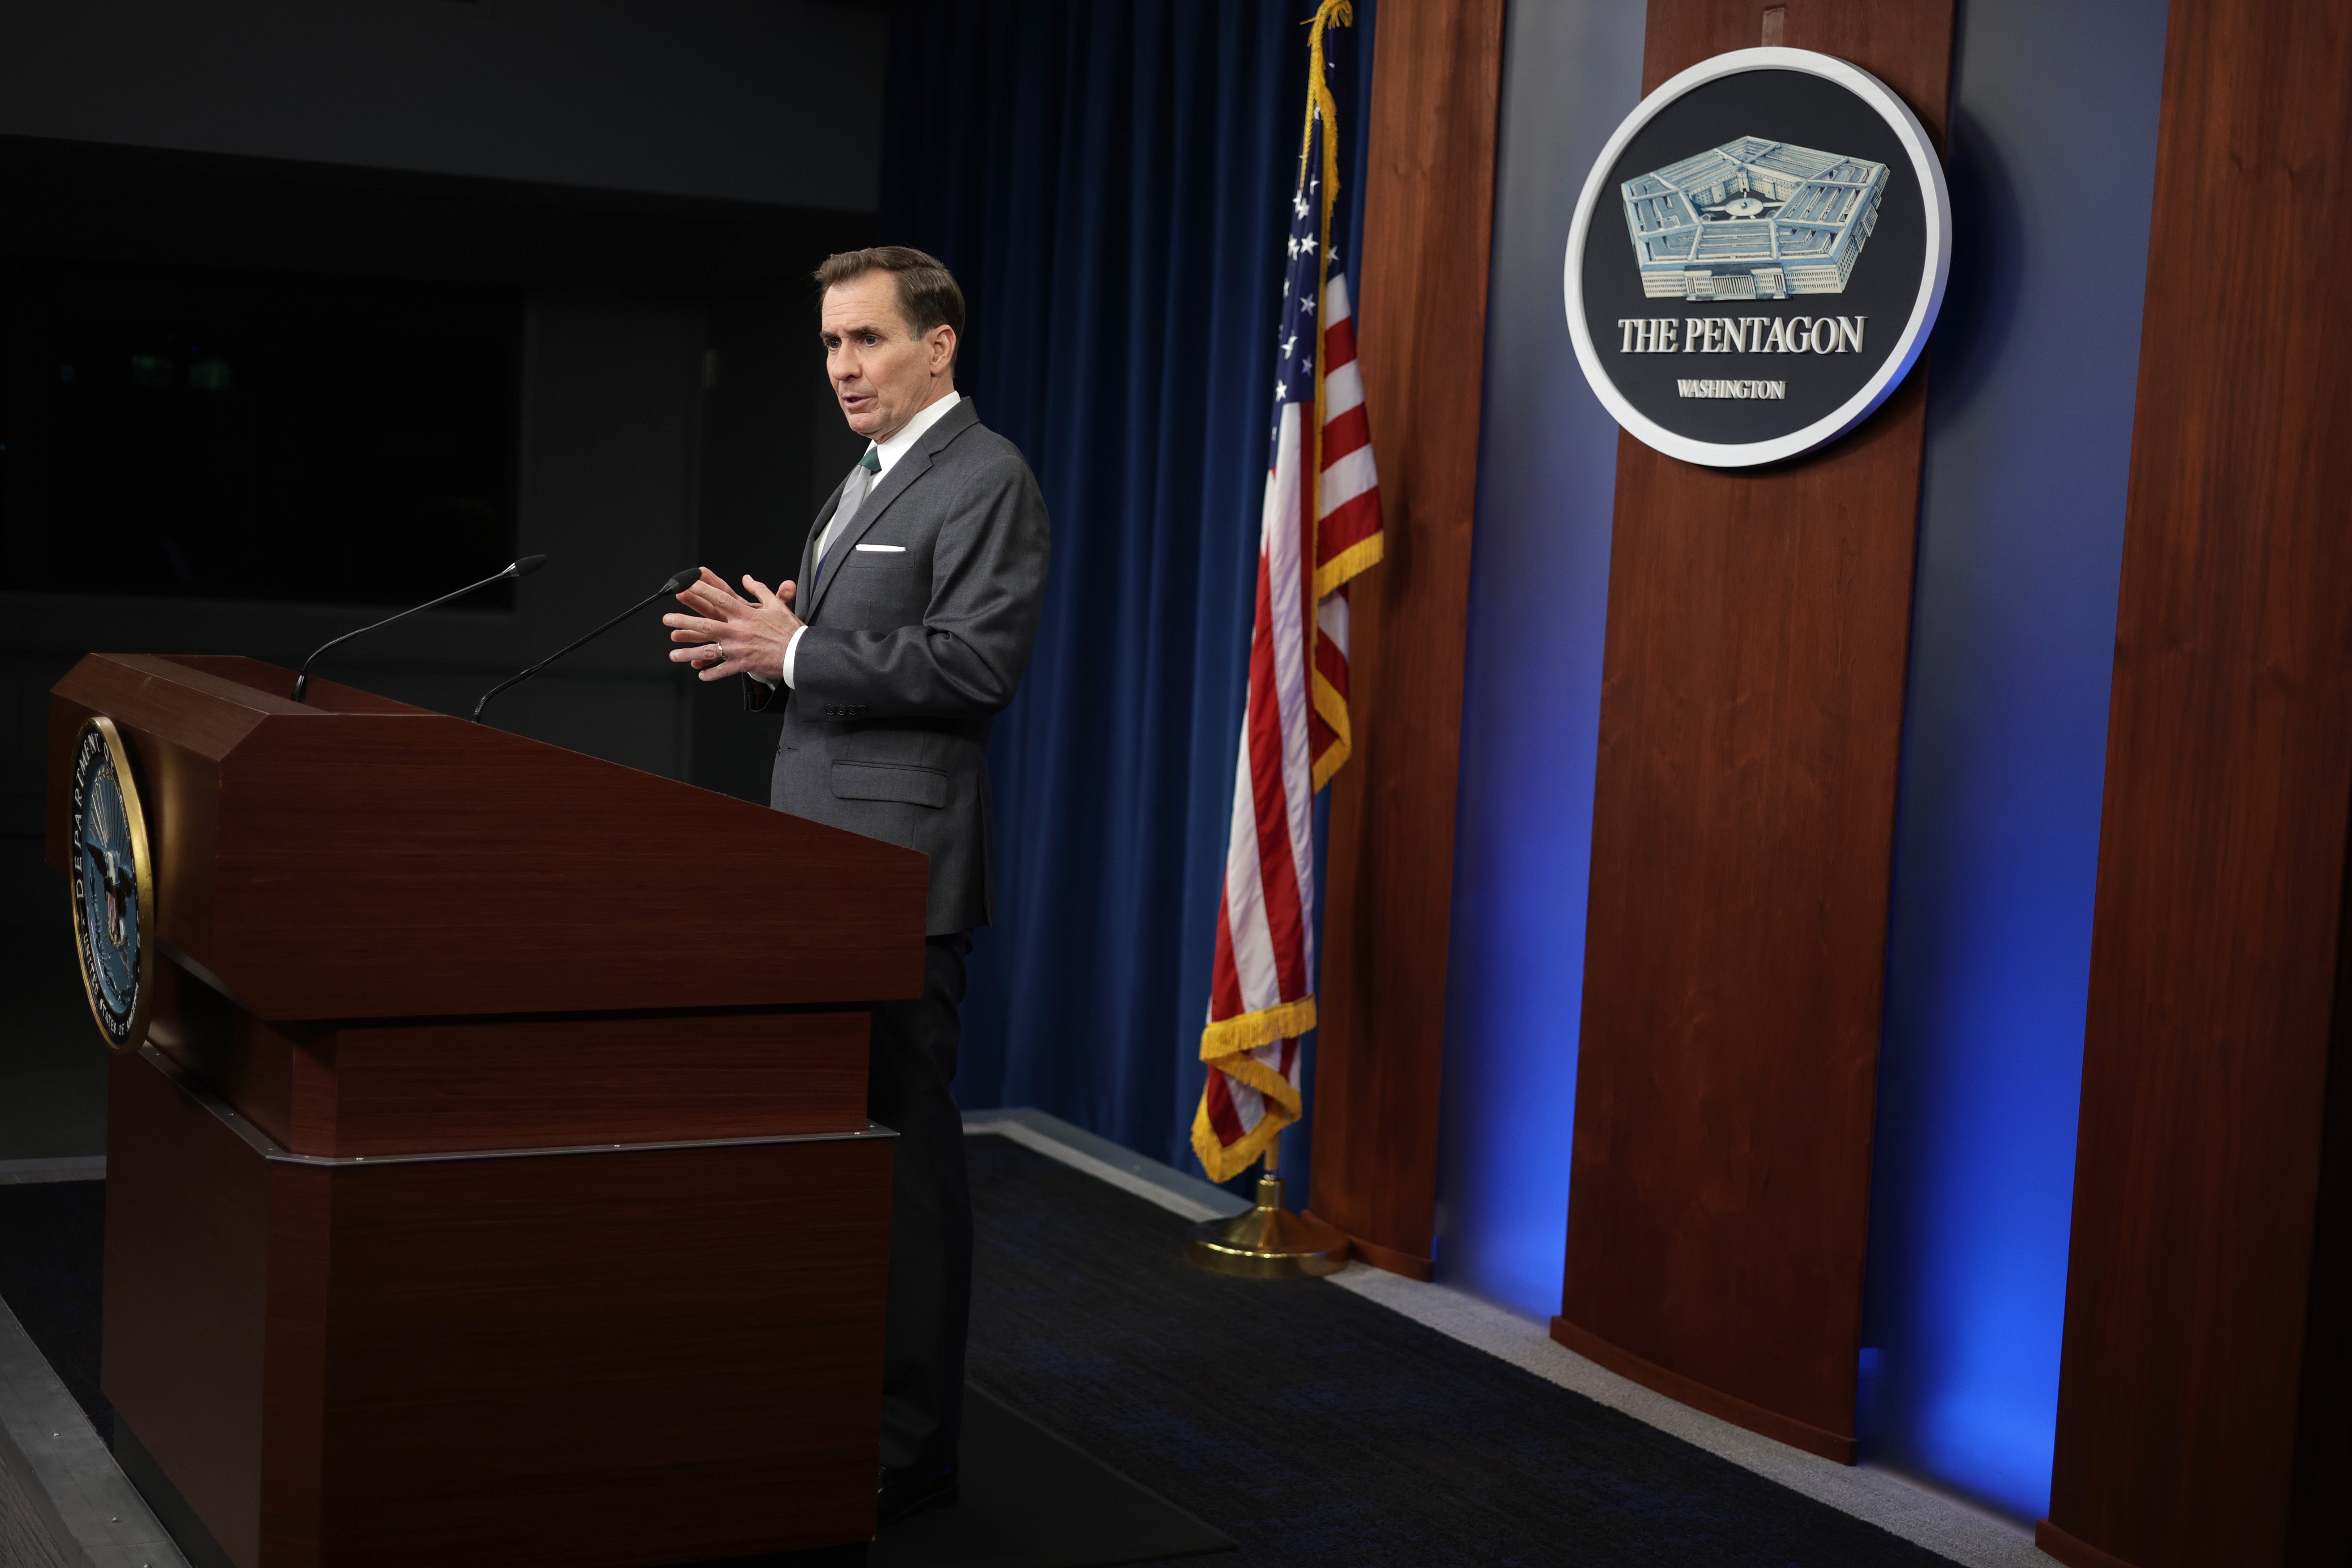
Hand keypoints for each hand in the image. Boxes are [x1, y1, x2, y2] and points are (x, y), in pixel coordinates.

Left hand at [663, 567, 803, 682]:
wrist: (799, 653)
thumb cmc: (789, 629)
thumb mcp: (776, 605)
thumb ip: (760, 590)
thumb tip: (747, 578)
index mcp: (746, 613)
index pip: (720, 598)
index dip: (701, 590)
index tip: (686, 585)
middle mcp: (739, 630)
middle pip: (707, 624)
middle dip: (685, 621)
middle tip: (667, 619)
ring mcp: (739, 648)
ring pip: (709, 650)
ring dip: (689, 652)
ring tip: (673, 654)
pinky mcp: (743, 664)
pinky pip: (723, 669)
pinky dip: (711, 673)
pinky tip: (700, 674)